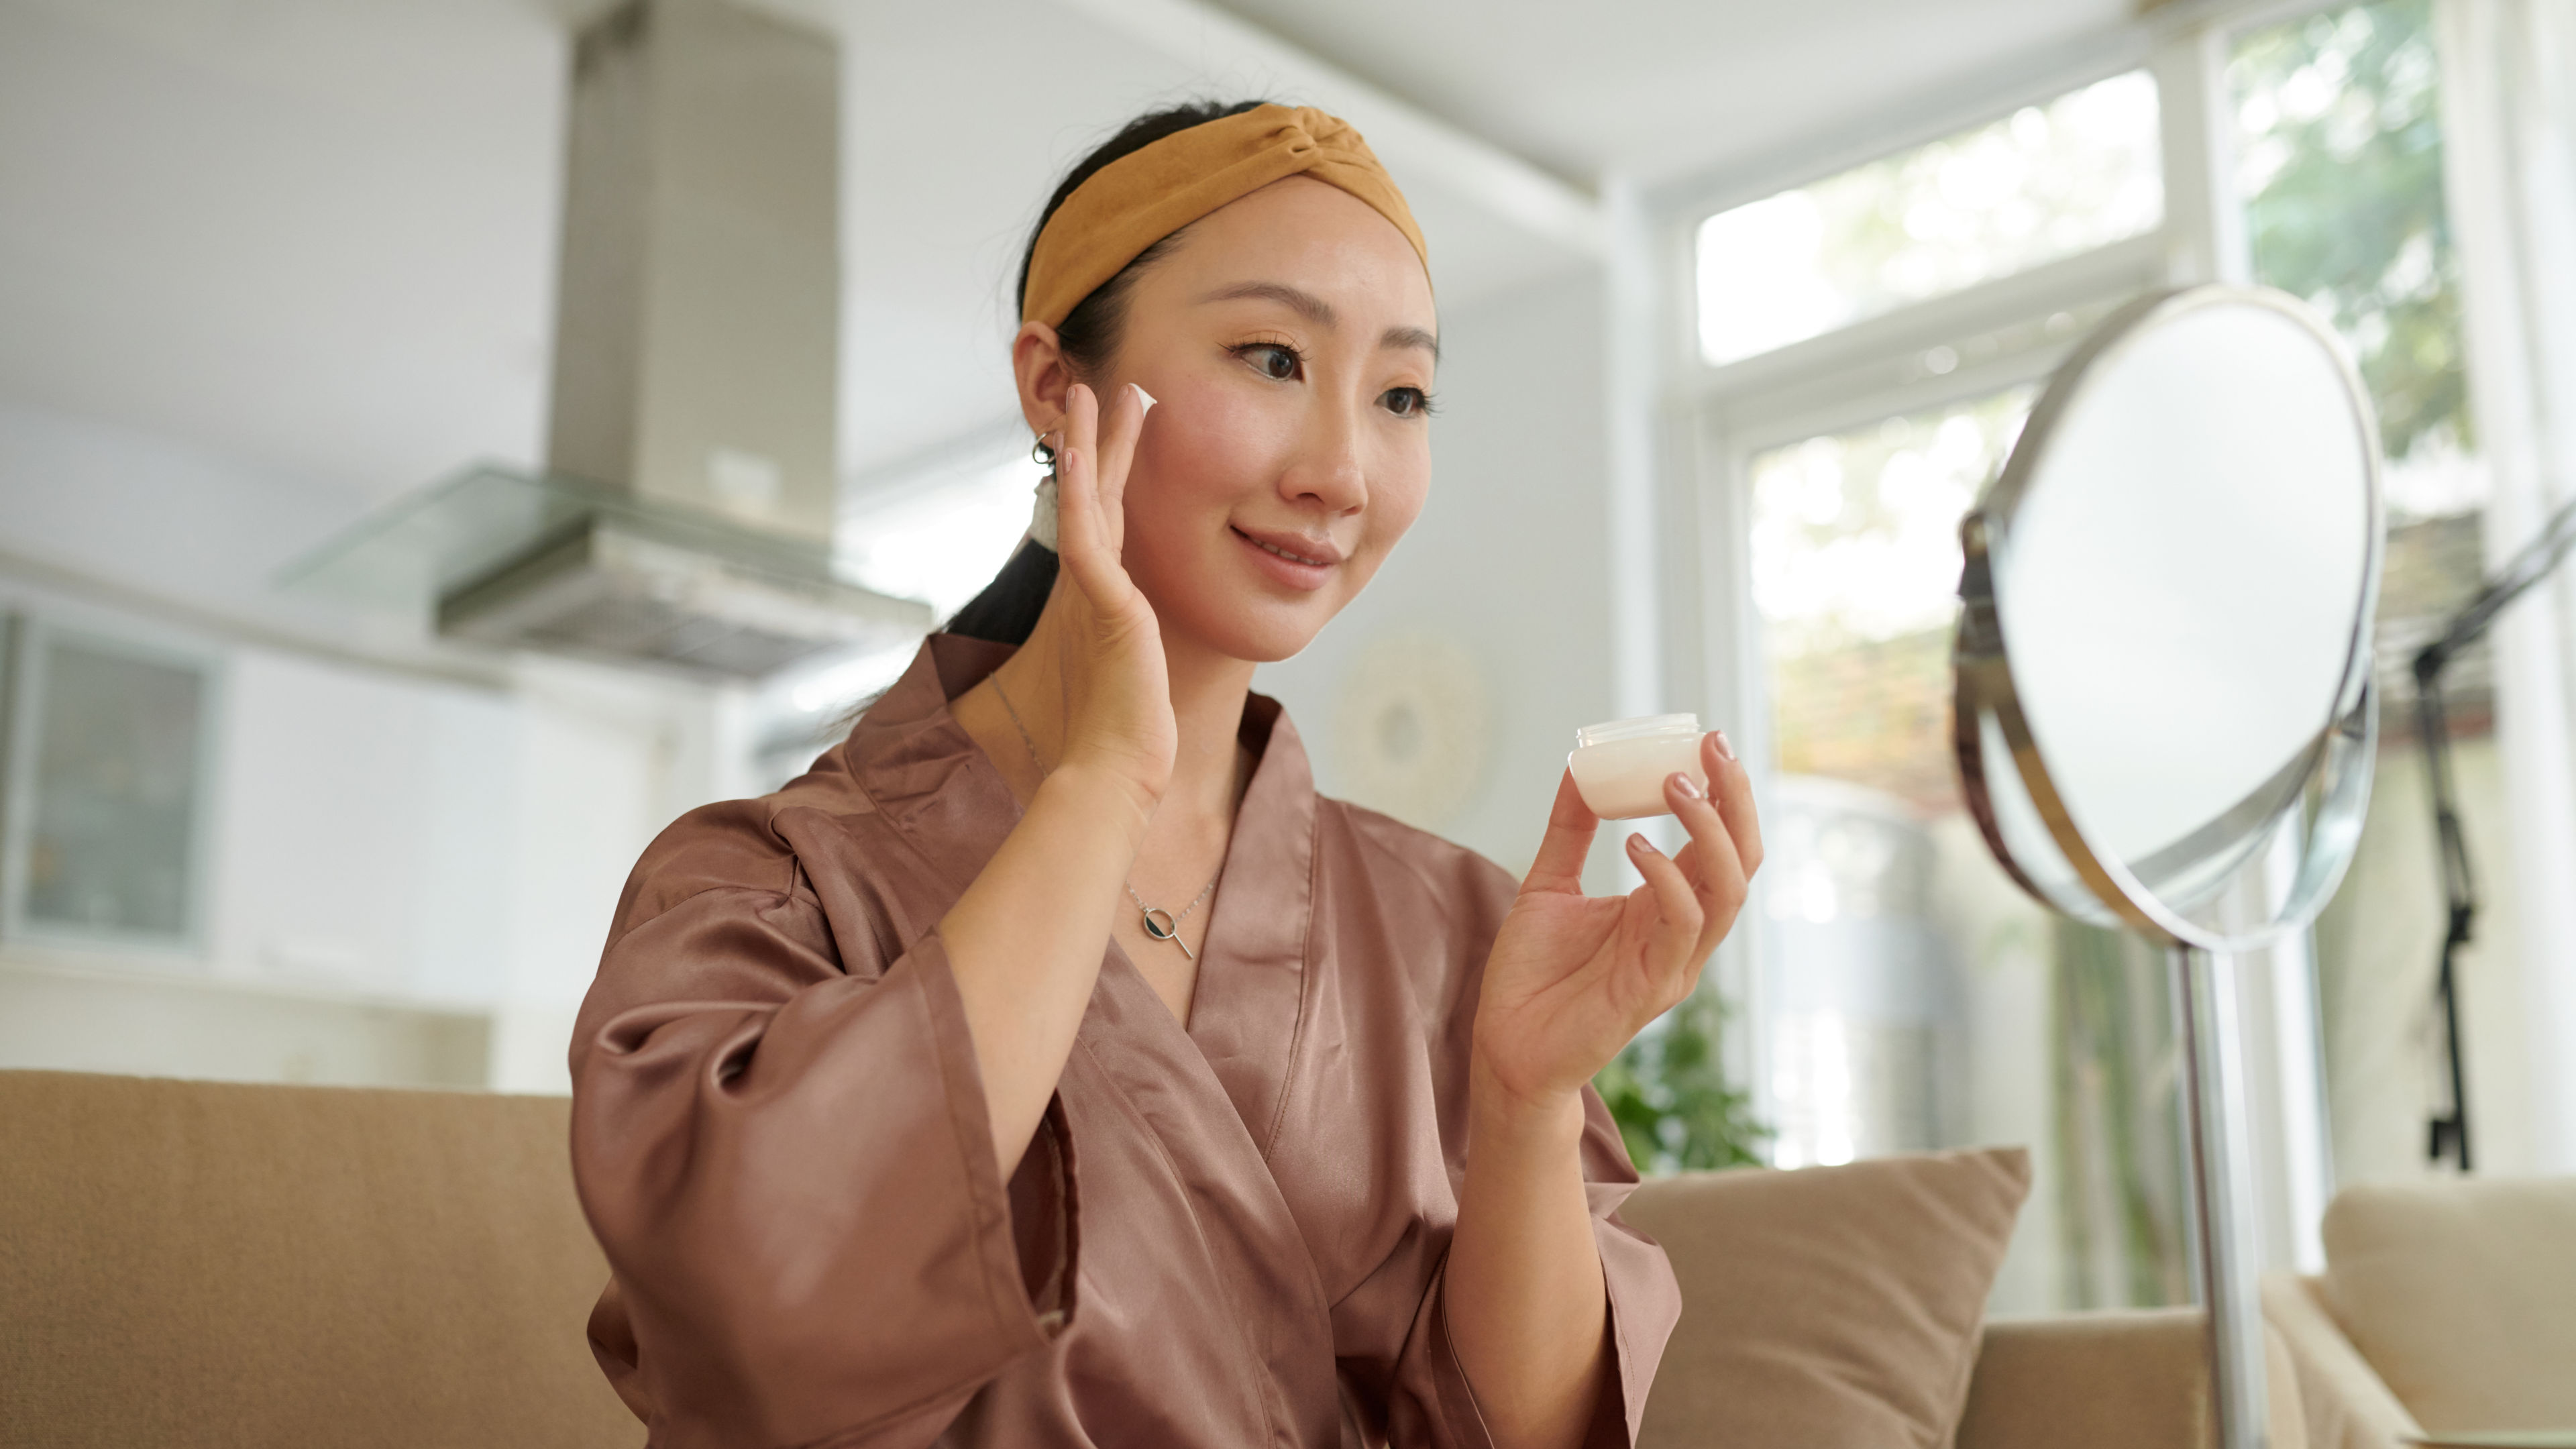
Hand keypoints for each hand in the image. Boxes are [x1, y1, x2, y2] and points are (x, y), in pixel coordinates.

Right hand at [1036, 382, 1174, 808]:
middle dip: (1100, 438)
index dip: (1110, 471)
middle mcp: (1096, 586)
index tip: (1120, 426)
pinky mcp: (1102, 603)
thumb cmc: (1130, 734)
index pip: (1109, 518)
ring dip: (1086, 444)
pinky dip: (1078, 493)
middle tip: (1104, 385)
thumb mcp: (1148, 667)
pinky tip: (1077, 453)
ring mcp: (1095, 591)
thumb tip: (1157, 638)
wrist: (1118, 768)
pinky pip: (1086, 537)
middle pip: (1096, 494)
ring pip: (1087, 501)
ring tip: (1090, 392)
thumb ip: (1146, 641)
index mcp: (1107, 596)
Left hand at [1472, 733, 1762, 1113]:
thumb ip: (1570, 829)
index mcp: (1665, 907)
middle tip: (1711, 747)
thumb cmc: (1532, 974)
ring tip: (1675, 784)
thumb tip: (1580, 766)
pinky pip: (1681, 926)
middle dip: (1735, 800)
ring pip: (1727, 890)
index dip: (1723, 793)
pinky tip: (1637, 844)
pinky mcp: (1652, 988)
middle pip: (1741, 860)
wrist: (1505, 1047)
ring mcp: (1674, 962)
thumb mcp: (1548, 884)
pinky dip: (1668, 878)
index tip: (1706, 740)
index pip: (1717, 843)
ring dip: (1709, 831)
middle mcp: (1682, 933)